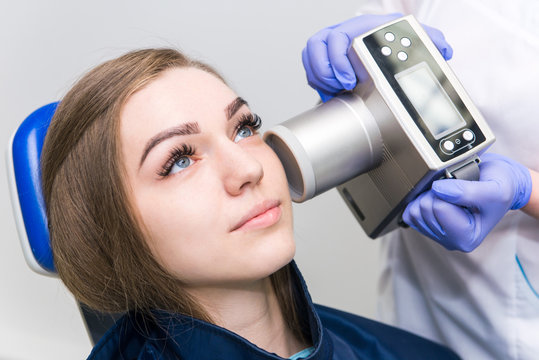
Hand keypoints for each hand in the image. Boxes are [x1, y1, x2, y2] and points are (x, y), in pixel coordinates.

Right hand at [302, 14, 452, 101]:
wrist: (386, 43)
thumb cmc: (395, 40)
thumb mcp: (415, 38)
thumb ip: (430, 41)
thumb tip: (444, 50)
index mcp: (359, 28)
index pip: (337, 38)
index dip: (339, 60)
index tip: (350, 80)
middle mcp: (341, 33)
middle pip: (317, 45)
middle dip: (326, 71)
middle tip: (342, 86)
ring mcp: (329, 46)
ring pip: (310, 55)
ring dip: (319, 76)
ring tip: (335, 90)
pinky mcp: (324, 59)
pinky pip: (310, 68)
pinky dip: (317, 81)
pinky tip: (331, 91)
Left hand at [402, 153, 531, 251]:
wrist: (496, 183)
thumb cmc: (500, 188)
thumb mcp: (494, 190)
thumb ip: (467, 192)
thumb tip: (438, 190)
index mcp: (466, 239)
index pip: (439, 209)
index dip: (449, 190)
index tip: (465, 189)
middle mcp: (449, 241)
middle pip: (423, 209)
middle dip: (437, 192)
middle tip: (457, 189)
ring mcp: (436, 234)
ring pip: (414, 209)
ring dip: (429, 194)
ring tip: (450, 192)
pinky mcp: (425, 225)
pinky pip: (408, 211)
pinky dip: (420, 198)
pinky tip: (438, 197)